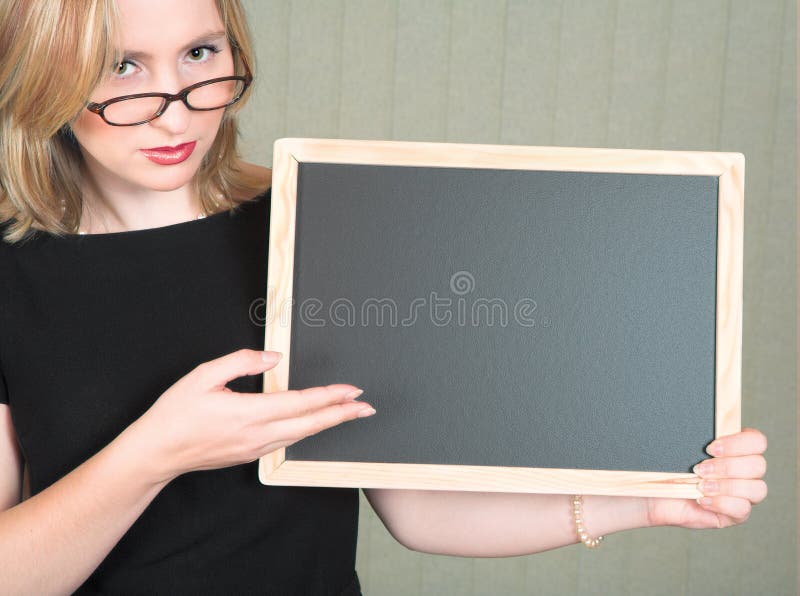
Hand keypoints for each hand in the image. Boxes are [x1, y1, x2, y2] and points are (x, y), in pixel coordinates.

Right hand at [127, 349, 373, 483]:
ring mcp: (255, 449)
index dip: (329, 397)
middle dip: (342, 415)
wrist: (157, 453)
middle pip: (310, 425)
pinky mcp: (250, 455)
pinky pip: (286, 441)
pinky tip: (314, 423)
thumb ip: (242, 362)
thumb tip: (274, 358)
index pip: (300, 404)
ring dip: (328, 423)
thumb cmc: (175, 414)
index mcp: (248, 413)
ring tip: (349, 413)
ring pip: (301, 436)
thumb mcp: (203, 376)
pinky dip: (307, 431)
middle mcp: (257, 435)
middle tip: (367, 407)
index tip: (352, 390)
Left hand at [646, 427, 767, 528]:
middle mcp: (744, 471)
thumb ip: (692, 432)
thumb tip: (692, 410)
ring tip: (700, 485)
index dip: (739, 443)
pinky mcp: (735, 514)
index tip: (710, 448)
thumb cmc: (663, 466)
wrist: (651, 493)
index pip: (757, 441)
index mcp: (735, 448)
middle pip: (758, 465)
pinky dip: (722, 503)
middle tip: (699, 469)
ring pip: (757, 489)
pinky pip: (742, 509)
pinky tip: (701, 499)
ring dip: (726, 486)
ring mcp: (742, 494)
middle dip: (727, 467)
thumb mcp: (676, 444)